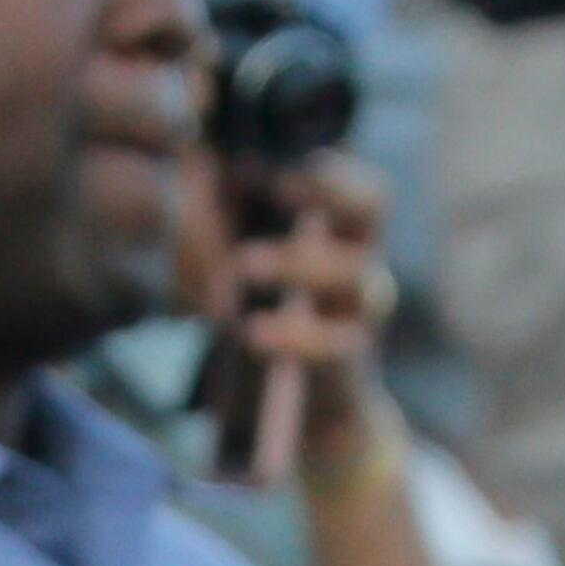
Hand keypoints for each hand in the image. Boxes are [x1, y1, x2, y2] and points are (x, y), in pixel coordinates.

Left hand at [224, 151, 399, 477]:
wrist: (299, 417)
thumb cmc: (267, 319)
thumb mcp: (242, 257)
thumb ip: (226, 208)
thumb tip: (191, 149)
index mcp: (335, 226)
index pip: (346, 167)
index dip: (313, 155)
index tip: (252, 159)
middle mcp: (359, 259)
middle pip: (373, 201)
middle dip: (325, 186)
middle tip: (269, 186)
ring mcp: (359, 314)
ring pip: (359, 274)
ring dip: (297, 263)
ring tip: (241, 266)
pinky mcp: (348, 365)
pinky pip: (338, 345)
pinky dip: (296, 336)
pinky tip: (254, 332)